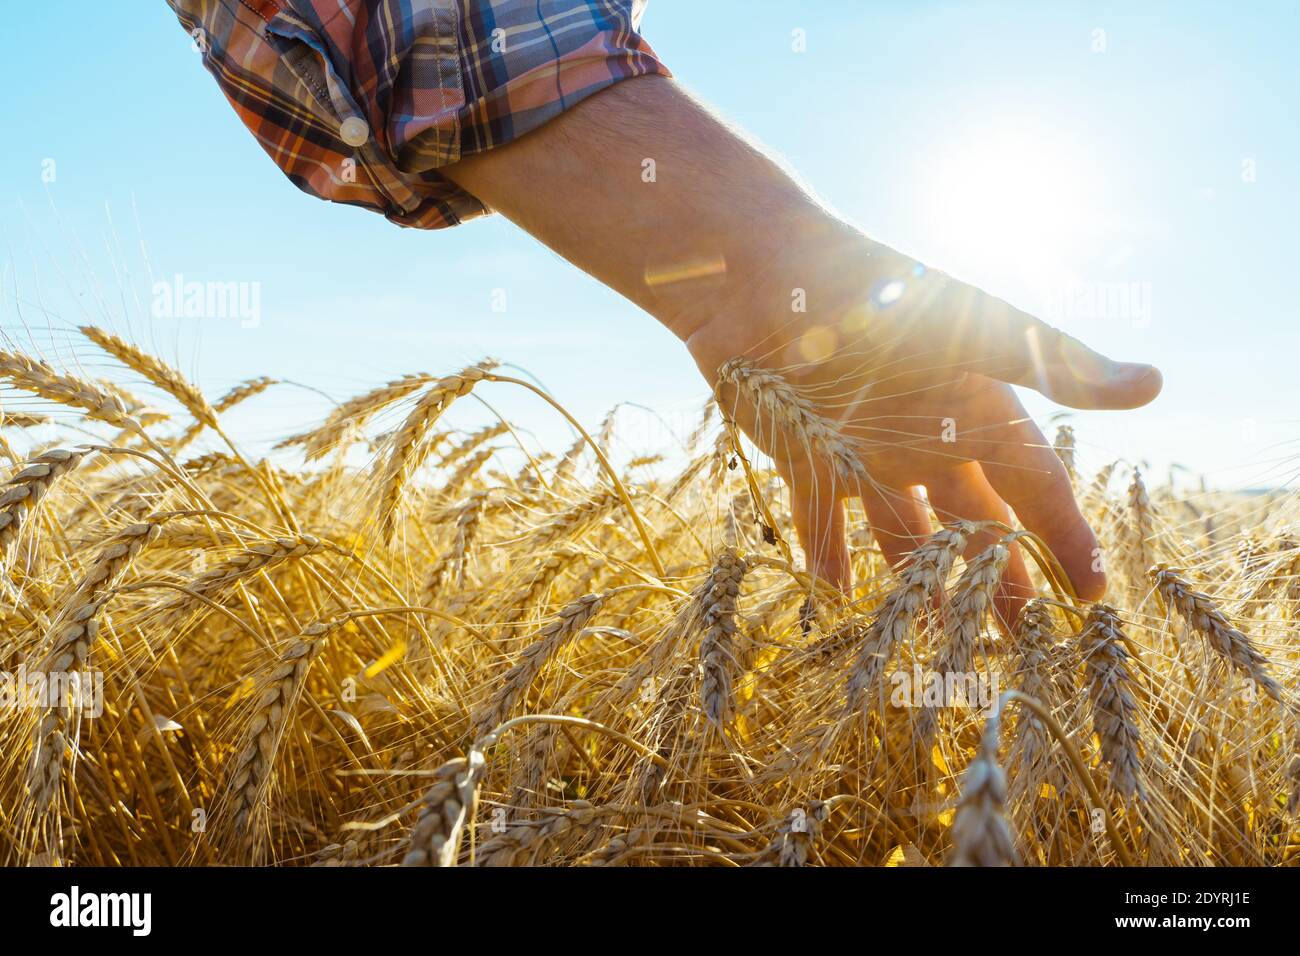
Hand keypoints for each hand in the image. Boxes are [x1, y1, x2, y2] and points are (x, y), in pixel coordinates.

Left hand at [440, 75, 1161, 622]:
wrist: (762, 273)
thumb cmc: (877, 292)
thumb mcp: (974, 328)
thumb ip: (1055, 366)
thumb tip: (1155, 385)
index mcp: (975, 408)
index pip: (1035, 488)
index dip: (1065, 537)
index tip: (1091, 595)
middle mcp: (926, 436)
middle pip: (974, 522)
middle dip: (997, 576)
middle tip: (1018, 639)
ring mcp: (864, 449)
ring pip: (905, 531)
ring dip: (920, 581)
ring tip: (934, 635)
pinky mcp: (805, 453)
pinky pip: (822, 521)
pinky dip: (829, 557)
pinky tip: (839, 599)